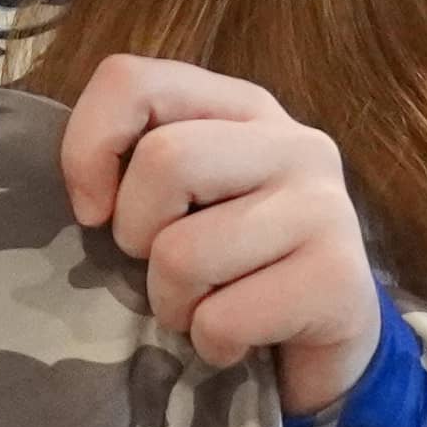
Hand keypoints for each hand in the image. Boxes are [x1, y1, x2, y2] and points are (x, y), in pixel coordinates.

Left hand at [59, 53, 384, 416]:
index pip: (133, 81)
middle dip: (136, 235)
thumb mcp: (183, 201)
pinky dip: (210, 345)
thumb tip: (89, 201)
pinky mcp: (338, 280)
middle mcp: (294, 142)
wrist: (329, 342)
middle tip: (163, 267)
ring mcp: (325, 208)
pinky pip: (222, 319)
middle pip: (164, 160)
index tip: (92, 210)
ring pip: (183, 253)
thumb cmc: (235, 266)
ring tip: (205, 308)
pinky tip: (240, 341)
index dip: (89, 146)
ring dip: (172, 304)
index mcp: (243, 107)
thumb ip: (136, 167)